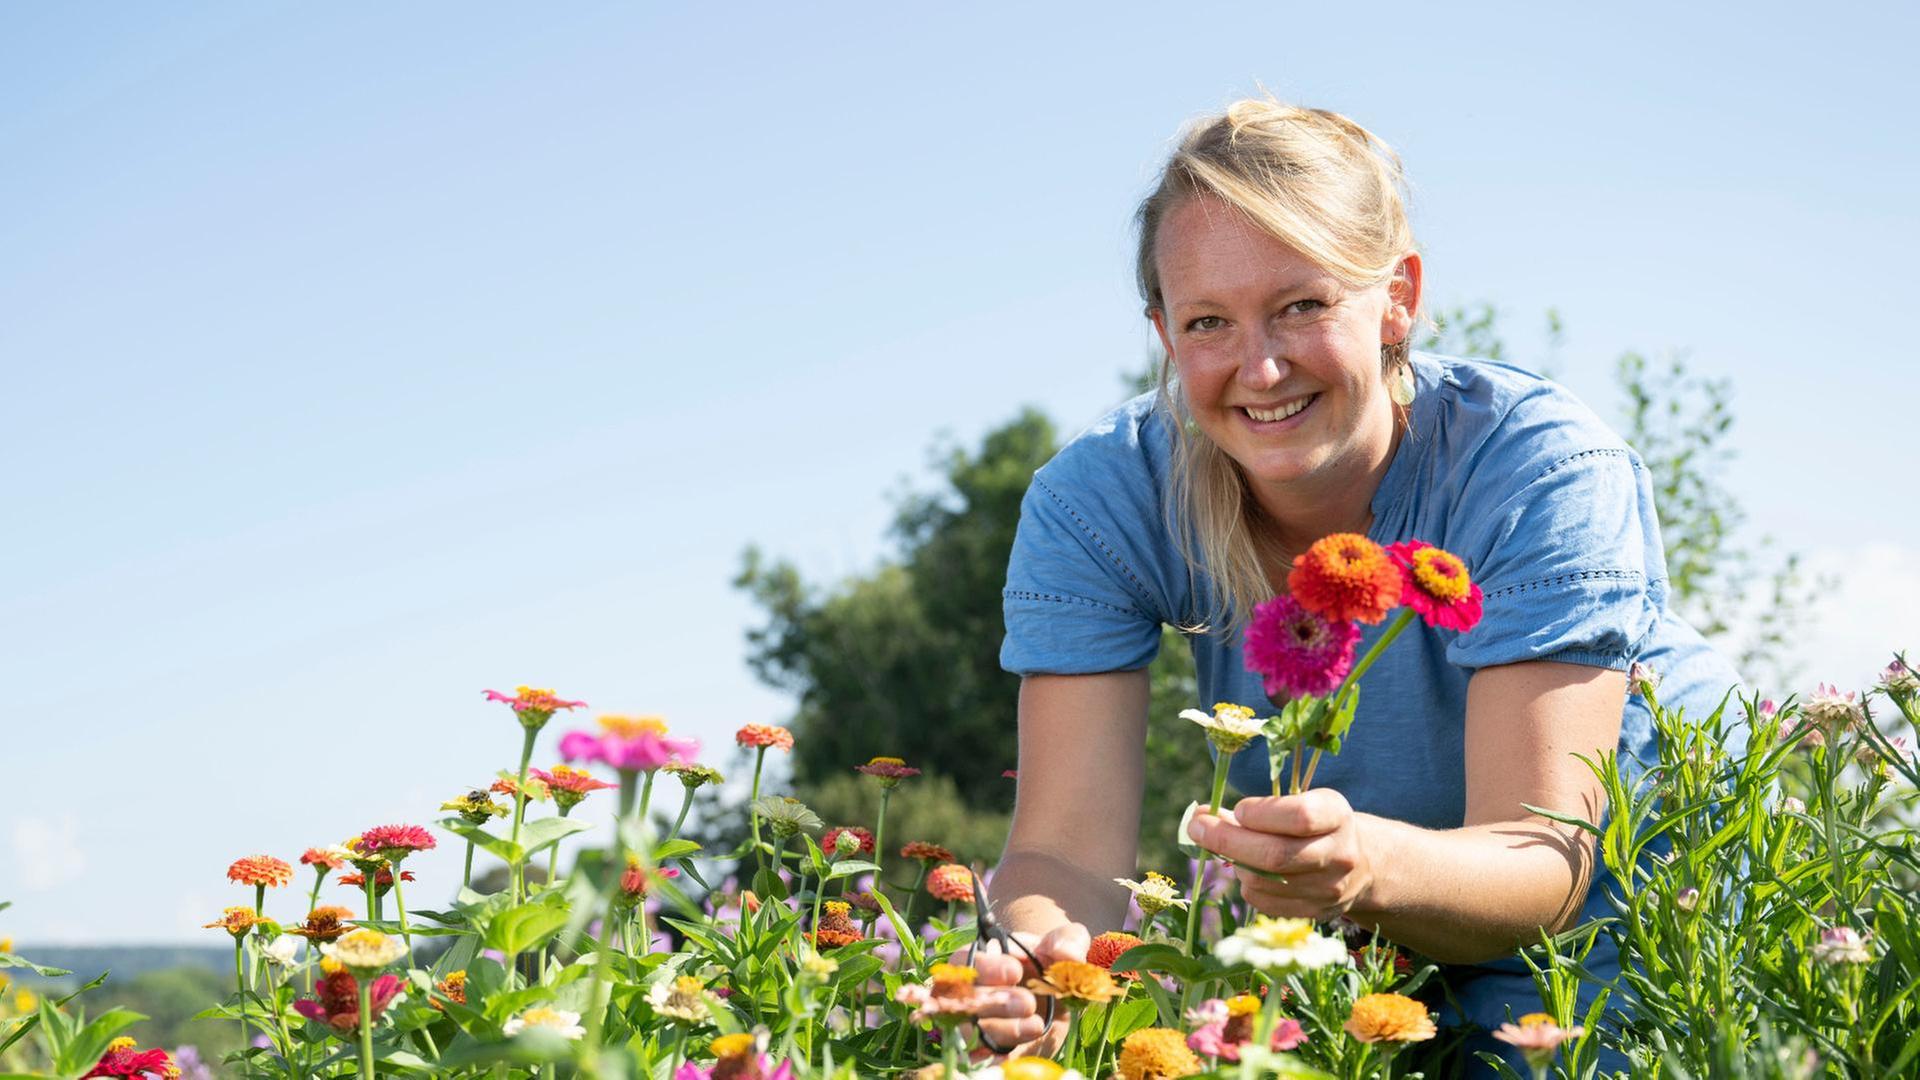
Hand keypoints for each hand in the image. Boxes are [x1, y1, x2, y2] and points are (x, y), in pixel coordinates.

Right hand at [962, 922, 1089, 1058]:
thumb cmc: (1055, 964)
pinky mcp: (986, 1051)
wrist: (1058, 998)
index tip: (1016, 971)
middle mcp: (971, 992)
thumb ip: (1069, 940)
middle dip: (994, 1002)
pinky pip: (974, 1058)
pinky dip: (990, 1058)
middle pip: (962, 998)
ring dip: (1001, 1029)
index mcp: (983, 959)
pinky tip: (1012, 1055)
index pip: (965, 961)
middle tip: (1028, 1003)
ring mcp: (976, 1024)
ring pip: (968, 1030)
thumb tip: (1065, 953)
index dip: (986, 967)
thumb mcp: (1068, 945)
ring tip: (1036, 1025)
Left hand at [1187, 790, 1374, 920]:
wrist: (1362, 865)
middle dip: (1227, 840)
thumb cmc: (1317, 825)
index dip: (1260, 814)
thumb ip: (1257, 809)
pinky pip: (1264, 902)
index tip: (1237, 809)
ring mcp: (1329, 889)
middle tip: (1198, 827)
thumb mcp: (1301, 802)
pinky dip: (1246, 884)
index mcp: (1337, 816)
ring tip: (1231, 848)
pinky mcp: (1315, 913)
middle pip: (1275, 855)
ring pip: (1263, 881)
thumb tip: (1200, 816)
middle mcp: (1339, 855)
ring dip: (1235, 863)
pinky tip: (1249, 870)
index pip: (1299, 817)